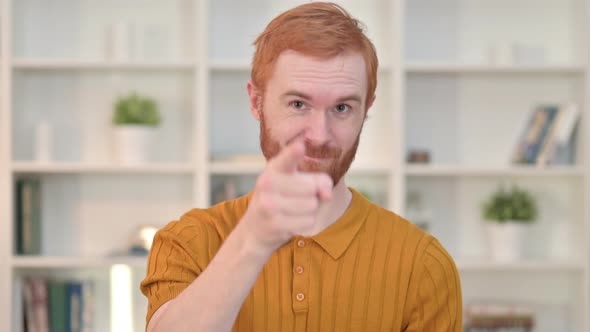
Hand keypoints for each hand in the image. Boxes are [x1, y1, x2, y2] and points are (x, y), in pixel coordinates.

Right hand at [240, 137, 332, 252]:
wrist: (257, 226)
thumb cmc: (283, 197)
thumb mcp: (298, 181)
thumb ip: (319, 181)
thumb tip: (327, 195)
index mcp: (275, 167)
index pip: (286, 159)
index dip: (293, 153)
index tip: (300, 147)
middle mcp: (267, 183)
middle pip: (312, 187)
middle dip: (312, 194)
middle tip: (297, 197)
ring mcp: (269, 204)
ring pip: (312, 205)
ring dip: (309, 210)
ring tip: (293, 209)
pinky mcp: (274, 224)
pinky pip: (308, 221)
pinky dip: (306, 223)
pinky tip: (291, 221)